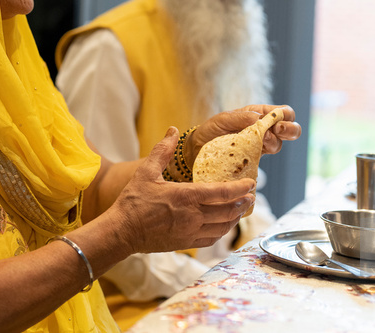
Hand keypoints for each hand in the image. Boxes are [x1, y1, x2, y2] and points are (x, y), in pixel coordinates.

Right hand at [109, 128, 255, 255]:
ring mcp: (190, 232)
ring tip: (242, 207)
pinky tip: (225, 223)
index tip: (251, 183)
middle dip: (243, 202)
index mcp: (185, 197)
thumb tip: (173, 130)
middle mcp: (192, 216)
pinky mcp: (187, 243)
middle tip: (251, 194)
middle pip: (228, 210)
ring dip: (236, 216)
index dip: (240, 188)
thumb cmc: (133, 202)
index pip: (221, 193)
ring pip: (223, 226)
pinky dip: (223, 230)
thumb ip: (162, 150)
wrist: (122, 232)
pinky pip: (212, 238)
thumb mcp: (146, 172)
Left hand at [186, 104, 301, 160]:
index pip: (284, 112)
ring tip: (260, 142)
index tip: (277, 122)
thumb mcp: (224, 119)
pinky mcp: (254, 159)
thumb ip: (242, 117)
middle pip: (290, 129)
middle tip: (277, 131)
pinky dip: (263, 156)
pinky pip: (265, 159)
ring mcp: (260, 145)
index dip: (286, 116)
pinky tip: (253, 154)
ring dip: (274, 142)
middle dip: (290, 130)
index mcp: (259, 114)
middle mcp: (263, 129)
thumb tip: (260, 118)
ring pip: (279, 145)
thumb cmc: (212, 129)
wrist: (198, 148)